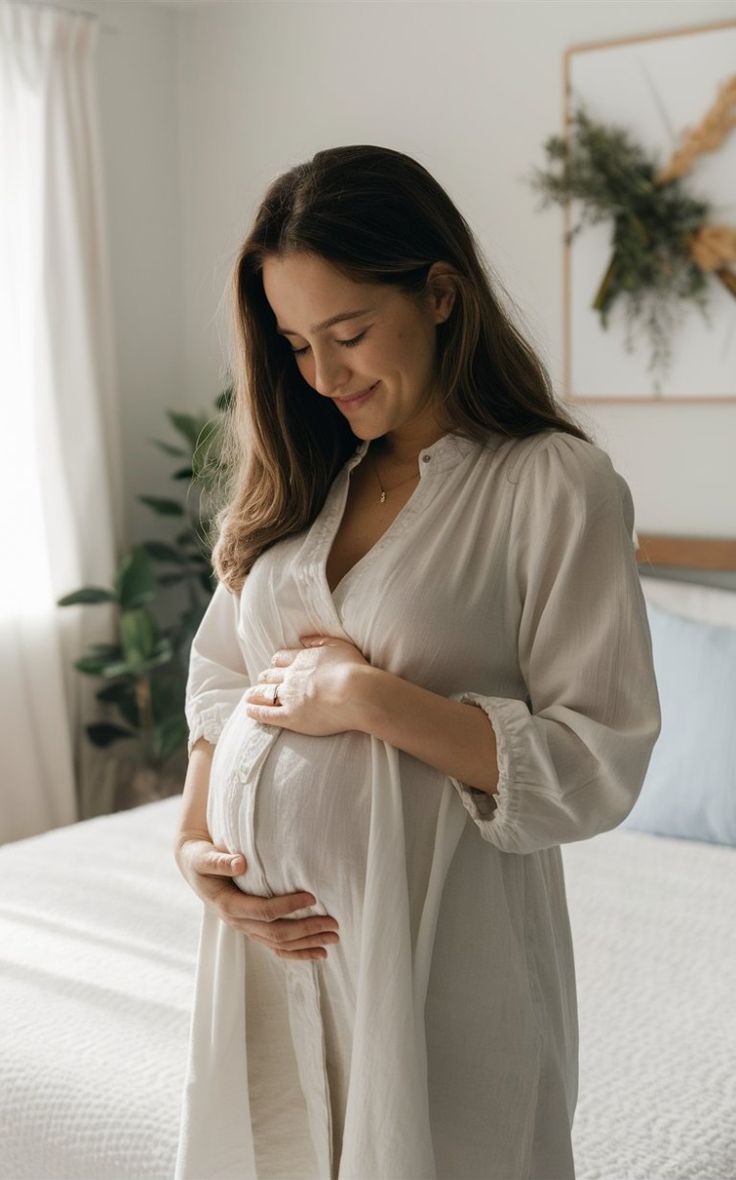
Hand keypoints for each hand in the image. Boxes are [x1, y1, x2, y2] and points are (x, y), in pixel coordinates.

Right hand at [174, 834, 340, 960]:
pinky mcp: (252, 929)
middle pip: (275, 933)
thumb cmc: (200, 858)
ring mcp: (245, 928)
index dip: (288, 906)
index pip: (263, 911)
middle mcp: (237, 922)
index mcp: (227, 905)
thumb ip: (219, 861)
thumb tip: (240, 864)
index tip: (312, 897)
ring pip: (278, 944)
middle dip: (306, 929)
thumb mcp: (203, 856)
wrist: (194, 868)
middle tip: (333, 922)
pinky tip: (319, 953)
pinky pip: (276, 948)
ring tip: (333, 938)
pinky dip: (298, 952)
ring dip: (307, 943)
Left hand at [243, 633, 370, 736]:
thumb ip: (319, 641)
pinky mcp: (291, 717)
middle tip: (261, 682)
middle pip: (270, 676)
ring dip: (255, 695)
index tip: (275, 666)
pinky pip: (267, 714)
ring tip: (249, 697)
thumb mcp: (338, 645)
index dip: (276, 663)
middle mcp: (292, 677)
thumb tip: (303, 639)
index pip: (281, 659)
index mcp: (302, 659)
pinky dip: (256, 712)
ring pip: (265, 694)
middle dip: (264, 679)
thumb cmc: (353, 668)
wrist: (356, 692)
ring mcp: (290, 697)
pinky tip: (249, 711)